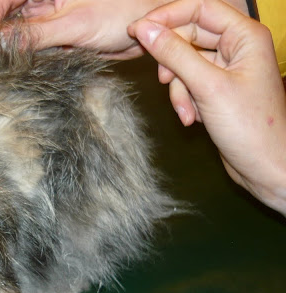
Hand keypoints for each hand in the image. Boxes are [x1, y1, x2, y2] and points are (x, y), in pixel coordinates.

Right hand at [0, 0, 163, 57]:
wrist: (148, 26)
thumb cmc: (121, 12)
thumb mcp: (76, 24)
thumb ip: (37, 33)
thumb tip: (1, 42)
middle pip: (4, 13)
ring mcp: (47, 13)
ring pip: (15, 29)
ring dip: (7, 47)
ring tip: (0, 65)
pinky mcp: (54, 31)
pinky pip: (30, 42)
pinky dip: (23, 54)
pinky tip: (19, 65)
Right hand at [129, 0, 285, 215]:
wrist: (264, 166)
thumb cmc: (249, 127)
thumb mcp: (207, 87)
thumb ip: (175, 55)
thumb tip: (145, 31)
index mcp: (245, 36)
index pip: (199, 8)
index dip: (166, 17)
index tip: (137, 31)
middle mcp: (238, 47)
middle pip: (189, 37)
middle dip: (173, 63)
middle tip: (160, 79)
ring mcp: (227, 69)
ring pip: (185, 64)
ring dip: (179, 89)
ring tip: (186, 112)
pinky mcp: (218, 90)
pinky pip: (190, 83)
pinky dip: (185, 100)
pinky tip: (192, 119)